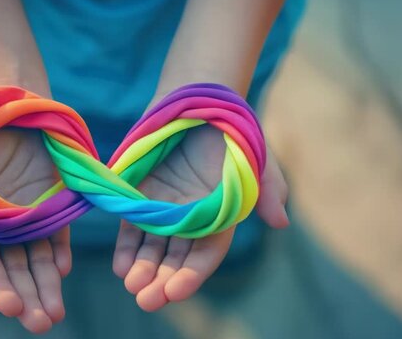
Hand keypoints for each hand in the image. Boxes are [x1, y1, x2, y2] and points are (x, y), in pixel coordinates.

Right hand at [0, 118, 69, 333]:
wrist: (6, 101)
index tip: (10, 306)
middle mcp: (3, 222)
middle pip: (16, 266)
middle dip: (27, 296)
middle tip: (41, 322)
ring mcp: (31, 211)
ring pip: (39, 256)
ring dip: (47, 285)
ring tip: (55, 312)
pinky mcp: (54, 199)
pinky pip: (58, 229)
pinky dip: (61, 250)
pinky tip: (63, 269)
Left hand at [112, 125, 288, 311]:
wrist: (195, 102)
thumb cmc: (231, 131)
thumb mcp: (255, 156)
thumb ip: (267, 188)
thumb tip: (280, 223)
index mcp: (219, 215)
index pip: (207, 252)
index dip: (193, 273)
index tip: (176, 290)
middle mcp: (190, 217)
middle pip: (176, 256)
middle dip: (162, 279)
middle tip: (147, 299)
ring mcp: (163, 208)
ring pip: (152, 246)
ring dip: (142, 268)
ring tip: (131, 285)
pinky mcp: (140, 195)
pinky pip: (131, 225)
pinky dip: (126, 246)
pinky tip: (120, 265)